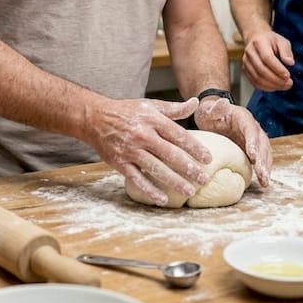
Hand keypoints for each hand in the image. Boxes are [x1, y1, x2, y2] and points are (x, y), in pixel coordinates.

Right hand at [87, 97, 211, 205]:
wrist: (95, 118)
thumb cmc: (126, 112)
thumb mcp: (149, 105)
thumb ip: (174, 108)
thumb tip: (195, 103)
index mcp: (152, 119)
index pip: (178, 135)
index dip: (194, 147)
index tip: (208, 158)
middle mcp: (142, 135)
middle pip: (170, 154)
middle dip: (189, 168)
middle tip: (204, 179)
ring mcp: (130, 150)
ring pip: (156, 168)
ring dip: (174, 181)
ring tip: (189, 191)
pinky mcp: (120, 163)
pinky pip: (137, 179)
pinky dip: (150, 190)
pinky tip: (162, 199)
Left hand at [193, 97, 272, 187]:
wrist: (212, 116)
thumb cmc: (209, 113)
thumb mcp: (208, 110)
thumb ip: (215, 108)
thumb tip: (223, 102)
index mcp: (243, 117)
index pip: (250, 130)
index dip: (253, 143)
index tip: (253, 156)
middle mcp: (252, 128)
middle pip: (261, 143)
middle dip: (263, 160)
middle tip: (262, 175)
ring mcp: (254, 139)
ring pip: (264, 153)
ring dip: (266, 167)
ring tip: (265, 182)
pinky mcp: (252, 149)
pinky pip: (261, 159)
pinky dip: (263, 169)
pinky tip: (263, 181)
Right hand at [241, 29, 293, 90]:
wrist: (255, 38)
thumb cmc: (271, 41)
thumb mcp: (282, 41)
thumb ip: (286, 51)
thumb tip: (290, 63)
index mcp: (259, 42)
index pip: (267, 58)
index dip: (277, 69)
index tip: (288, 76)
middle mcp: (250, 52)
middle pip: (261, 70)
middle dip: (277, 80)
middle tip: (289, 83)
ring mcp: (246, 62)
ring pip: (257, 79)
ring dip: (272, 85)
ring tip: (285, 86)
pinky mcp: (245, 70)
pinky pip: (254, 83)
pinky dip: (266, 87)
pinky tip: (276, 86)